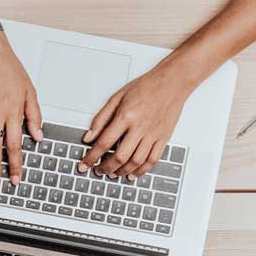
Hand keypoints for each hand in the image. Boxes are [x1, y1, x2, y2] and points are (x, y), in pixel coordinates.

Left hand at [79, 62, 195, 178]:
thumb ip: (101, 119)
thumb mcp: (116, 98)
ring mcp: (153, 134)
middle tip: (99, 171)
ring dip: (122, 171)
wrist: (172, 82)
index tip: (84, 165)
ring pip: (136, 162)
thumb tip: (89, 138)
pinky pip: (153, 160)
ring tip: (113, 173)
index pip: (104, 143)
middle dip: (106, 168)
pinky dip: (141, 171)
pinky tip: (133, 174)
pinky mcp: (164, 138)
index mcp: (126, 116)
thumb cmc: (145, 87)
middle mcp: (140, 127)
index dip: (91, 157)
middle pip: (120, 156)